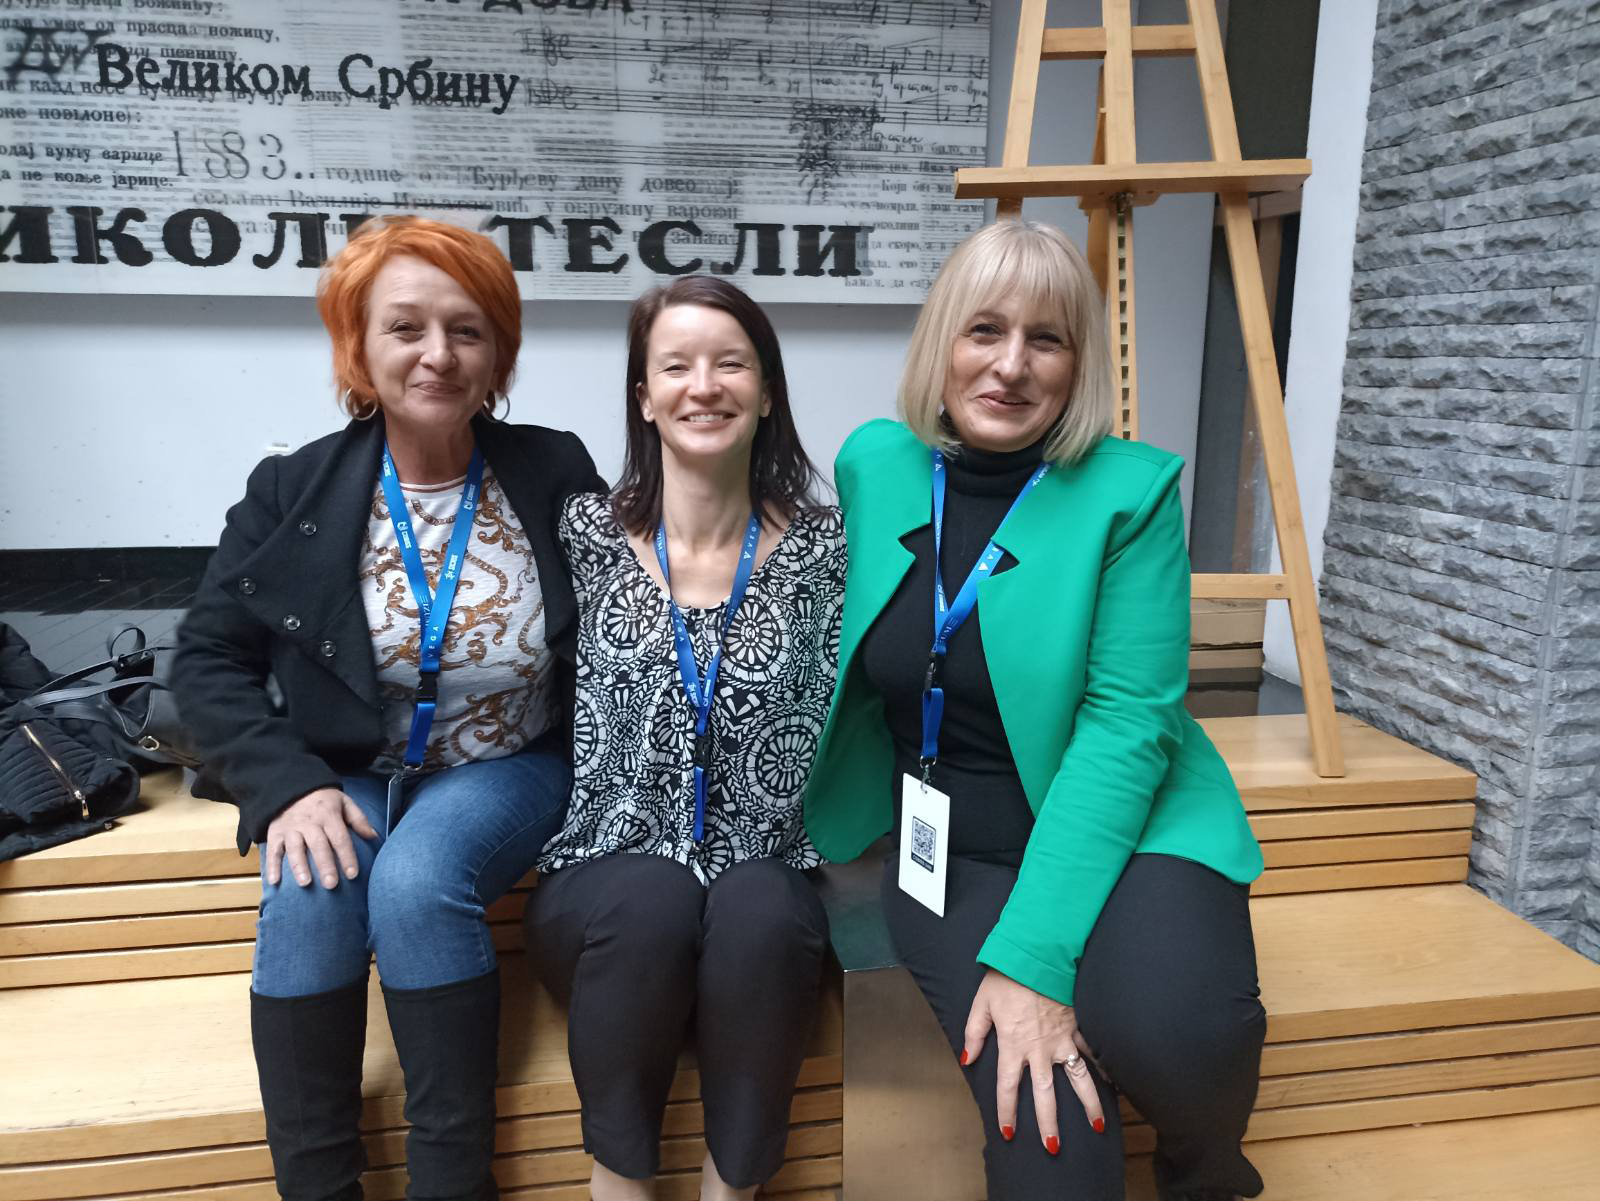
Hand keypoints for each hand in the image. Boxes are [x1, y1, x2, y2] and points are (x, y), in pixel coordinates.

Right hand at [264, 787, 377, 888]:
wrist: (291, 786)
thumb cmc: (323, 800)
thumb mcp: (344, 802)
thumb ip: (358, 819)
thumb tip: (374, 836)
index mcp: (329, 815)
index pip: (340, 838)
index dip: (347, 856)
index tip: (352, 874)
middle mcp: (309, 823)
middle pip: (318, 845)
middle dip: (325, 865)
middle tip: (331, 885)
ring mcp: (291, 828)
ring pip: (295, 848)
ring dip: (299, 866)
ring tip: (305, 883)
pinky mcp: (275, 833)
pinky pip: (273, 850)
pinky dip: (272, 865)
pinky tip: (274, 881)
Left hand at [961, 968, 1104, 1153]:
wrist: (1037, 955)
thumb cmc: (1006, 978)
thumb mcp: (981, 1003)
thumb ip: (974, 1033)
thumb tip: (967, 1058)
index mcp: (1013, 1045)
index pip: (1008, 1088)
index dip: (1007, 1112)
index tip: (1008, 1132)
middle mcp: (1039, 1049)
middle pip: (1045, 1094)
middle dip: (1049, 1123)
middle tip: (1054, 1147)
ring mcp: (1062, 1040)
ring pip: (1078, 1079)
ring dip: (1088, 1105)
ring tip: (1098, 1127)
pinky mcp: (1078, 1027)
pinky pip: (1093, 1052)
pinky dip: (1104, 1068)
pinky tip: (1114, 1086)